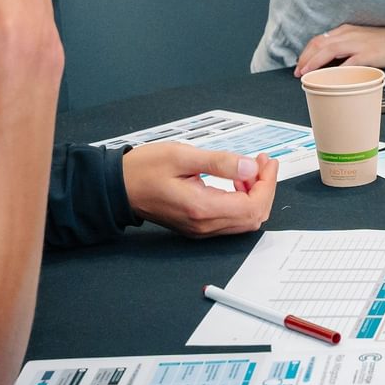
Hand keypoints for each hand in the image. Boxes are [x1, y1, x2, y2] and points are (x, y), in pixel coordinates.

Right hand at [123, 145, 276, 235]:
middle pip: (254, 217)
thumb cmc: (143, 169)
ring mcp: (201, 228)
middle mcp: (204, 224)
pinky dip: (242, 201)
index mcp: (201, 208)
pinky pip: (231, 220)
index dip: (267, 183)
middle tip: (263, 163)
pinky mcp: (198, 225)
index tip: (267, 162)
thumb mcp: (182, 156)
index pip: (253, 206)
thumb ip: (219, 162)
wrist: (118, 187)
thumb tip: (251, 168)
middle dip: (265, 188)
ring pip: (244, 221)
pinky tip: (236, 181)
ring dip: (254, 195)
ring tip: (249, 169)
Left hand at [295, 22, 384, 75]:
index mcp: (348, 30)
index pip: (319, 39)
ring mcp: (359, 44)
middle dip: (305, 59)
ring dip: (314, 64)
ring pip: (328, 51)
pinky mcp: (369, 54)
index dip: (307, 52)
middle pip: (319, 44)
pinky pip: (347, 63)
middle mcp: (350, 34)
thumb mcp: (365, 40)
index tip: (300, 64)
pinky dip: (335, 72)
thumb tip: (335, 63)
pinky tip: (329, 79)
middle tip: (298, 72)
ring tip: (306, 75)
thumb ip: (349, 48)